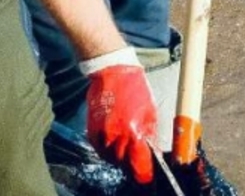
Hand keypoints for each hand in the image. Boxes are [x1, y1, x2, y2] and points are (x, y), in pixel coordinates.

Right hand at [86, 65, 157, 184]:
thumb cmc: (135, 87)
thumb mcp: (150, 110)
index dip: (144, 172)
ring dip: (119, 157)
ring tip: (127, 148)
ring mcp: (102, 134)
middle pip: (123, 164)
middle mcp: (115, 136)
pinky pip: (99, 149)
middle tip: (138, 158)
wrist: (112, 71)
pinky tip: (114, 143)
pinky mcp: (91, 130)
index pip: (138, 164)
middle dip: (132, 164)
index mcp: (133, 131)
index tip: (147, 173)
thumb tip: (152, 151)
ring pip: (110, 158)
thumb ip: (150, 134)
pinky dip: (107, 150)